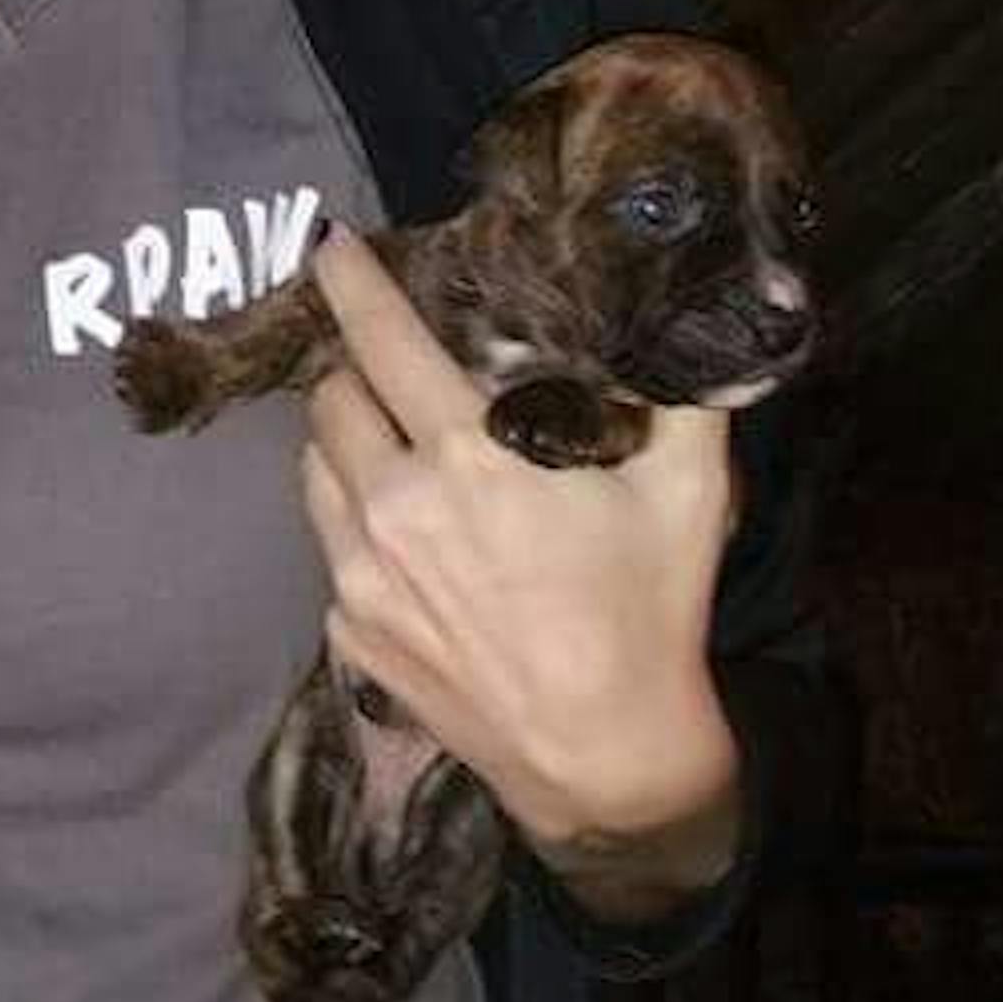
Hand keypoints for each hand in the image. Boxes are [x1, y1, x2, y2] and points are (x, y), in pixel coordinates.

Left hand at [302, 232, 740, 889]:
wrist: (603, 754)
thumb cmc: (649, 610)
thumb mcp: (687, 484)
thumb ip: (676, 384)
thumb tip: (683, 309)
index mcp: (465, 455)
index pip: (380, 338)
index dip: (349, 283)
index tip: (328, 246)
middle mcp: (391, 507)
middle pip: (330, 400)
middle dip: (356, 372)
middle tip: (396, 372)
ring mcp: (358, 576)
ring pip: (315, 471)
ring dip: (346, 445)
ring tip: (398, 450)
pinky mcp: (348, 633)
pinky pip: (330, 551)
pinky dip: (357, 527)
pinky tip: (415, 545)